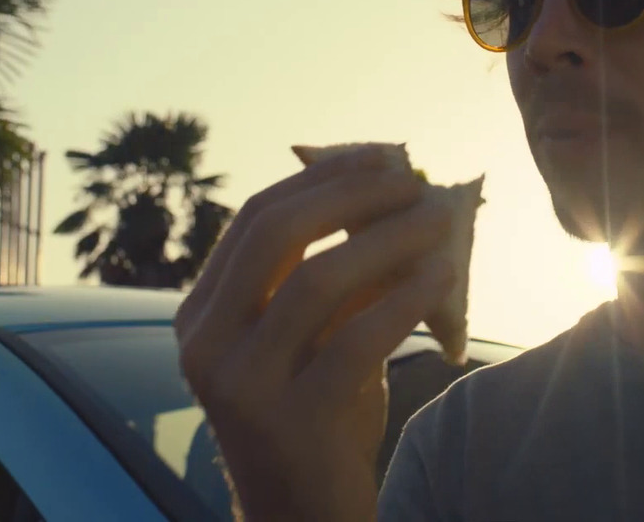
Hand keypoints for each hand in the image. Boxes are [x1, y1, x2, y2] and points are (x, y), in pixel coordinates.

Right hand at [174, 145, 456, 521]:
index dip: (321, 179)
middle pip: (275, 234)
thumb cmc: (317, 420)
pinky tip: (442, 277)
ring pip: (316, 280)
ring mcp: (242, 386)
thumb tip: (392, 191)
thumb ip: (330, 276)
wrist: (305, 519)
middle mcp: (206, 346)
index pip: (254, 219)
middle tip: (411, 178)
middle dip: (350, 194)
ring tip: (439, 221)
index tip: (380, 157)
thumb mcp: (311, 341)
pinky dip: (404, 298)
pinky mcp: (291, 423)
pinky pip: (357, 339)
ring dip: (387, 238)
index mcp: (201, 316)